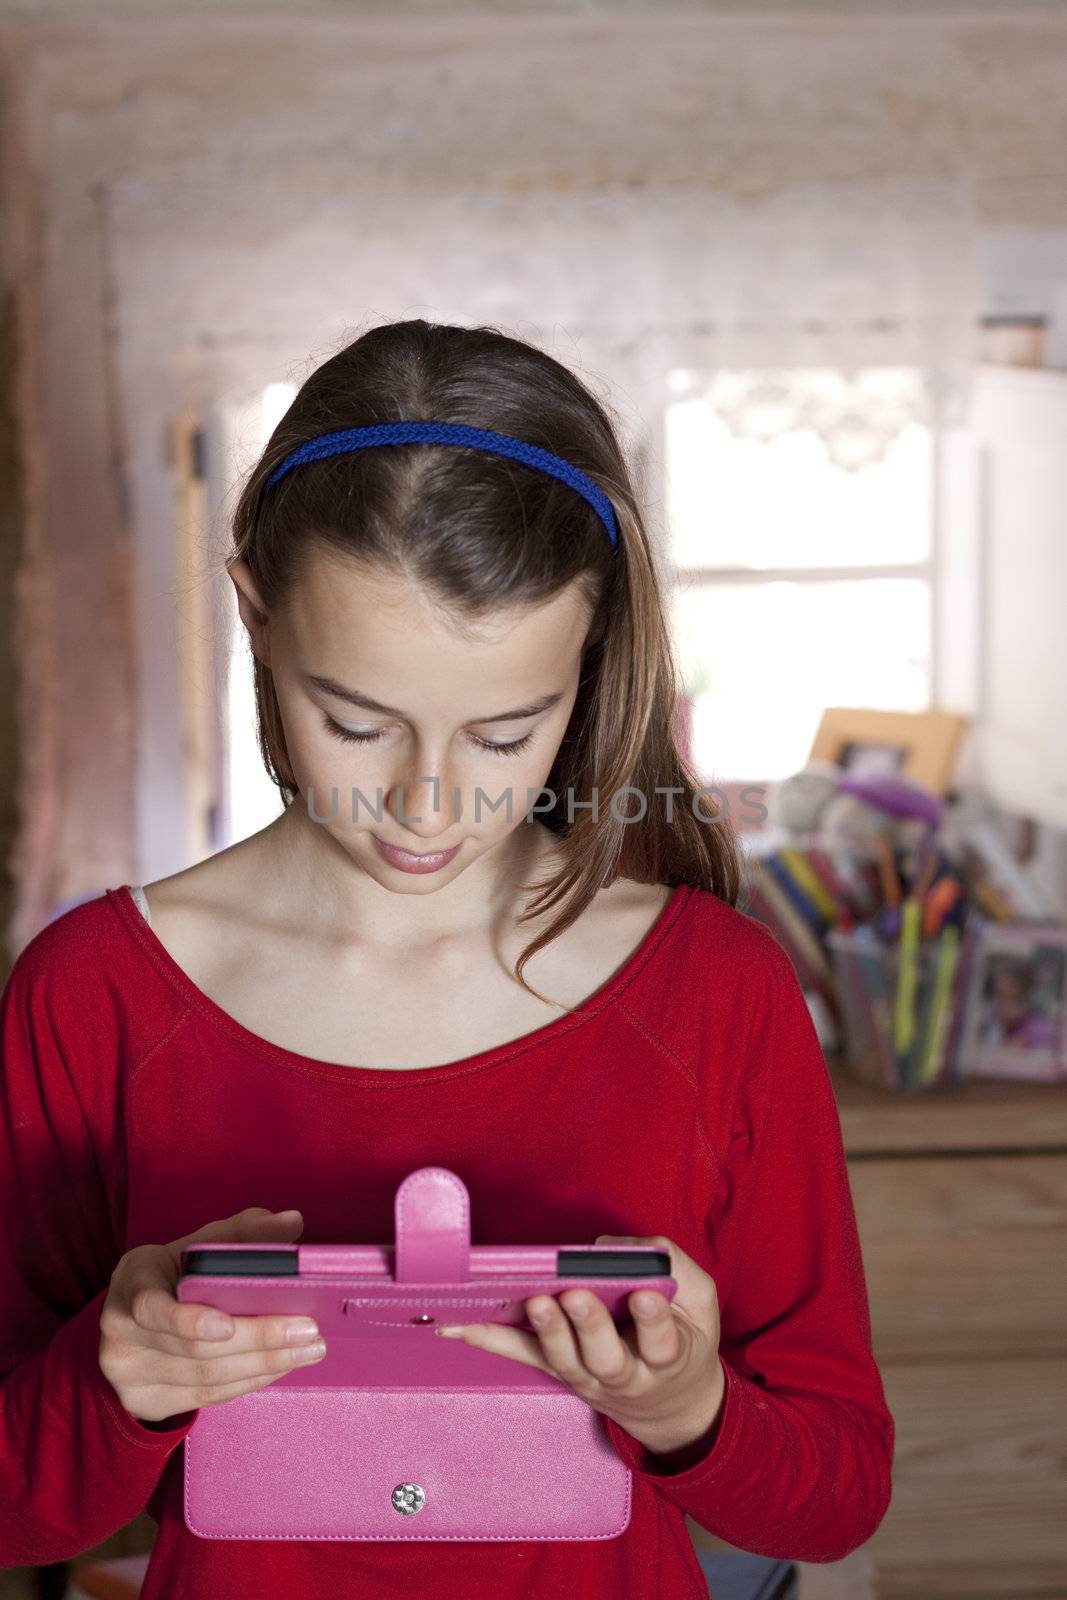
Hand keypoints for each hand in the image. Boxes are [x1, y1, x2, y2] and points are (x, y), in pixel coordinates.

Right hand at [98, 1206, 327, 1424]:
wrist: (132, 1315)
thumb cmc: (174, 1272)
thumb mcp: (199, 1243)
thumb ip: (245, 1231)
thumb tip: (292, 1223)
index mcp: (133, 1280)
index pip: (152, 1307)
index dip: (189, 1321)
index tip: (229, 1325)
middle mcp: (121, 1331)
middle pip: (194, 1349)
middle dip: (258, 1340)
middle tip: (307, 1331)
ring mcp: (128, 1373)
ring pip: (206, 1377)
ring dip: (264, 1365)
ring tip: (308, 1349)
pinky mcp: (144, 1402)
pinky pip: (206, 1397)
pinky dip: (249, 1382)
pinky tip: (279, 1367)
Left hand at [436, 1233, 725, 1457]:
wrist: (672, 1406)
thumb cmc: (686, 1339)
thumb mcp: (701, 1303)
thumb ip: (675, 1269)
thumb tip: (616, 1248)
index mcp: (670, 1359)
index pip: (663, 1344)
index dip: (654, 1322)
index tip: (645, 1297)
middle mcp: (626, 1377)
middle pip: (606, 1358)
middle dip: (589, 1326)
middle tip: (574, 1295)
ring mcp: (588, 1379)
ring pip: (564, 1361)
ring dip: (545, 1331)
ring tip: (532, 1301)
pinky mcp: (559, 1372)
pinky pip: (524, 1356)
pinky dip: (493, 1341)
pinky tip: (463, 1326)